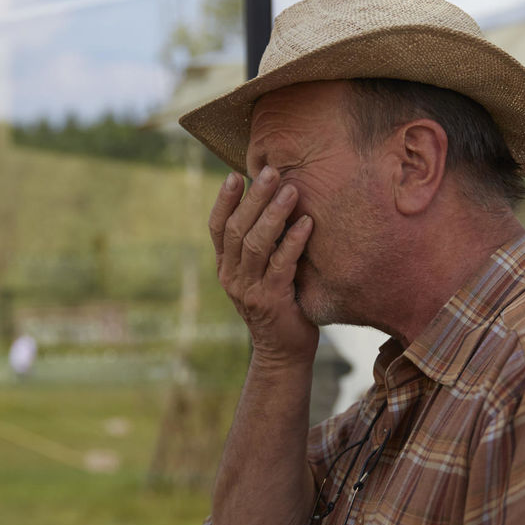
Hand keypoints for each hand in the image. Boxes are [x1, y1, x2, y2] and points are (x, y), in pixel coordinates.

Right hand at [209, 169, 317, 363]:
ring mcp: (249, 290)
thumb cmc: (279, 305)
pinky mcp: (272, 301)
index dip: (224, 201)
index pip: (217, 227)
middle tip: (270, 171)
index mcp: (226, 267)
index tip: (234, 175)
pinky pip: (281, 265)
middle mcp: (232, 276)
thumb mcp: (261, 273)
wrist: (283, 353)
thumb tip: (275, 204)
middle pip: (237, 229)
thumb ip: (261, 247)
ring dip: (273, 214)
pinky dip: (293, 241)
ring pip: (255, 244)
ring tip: (291, 190)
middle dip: (253, 198)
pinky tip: (307, 223)